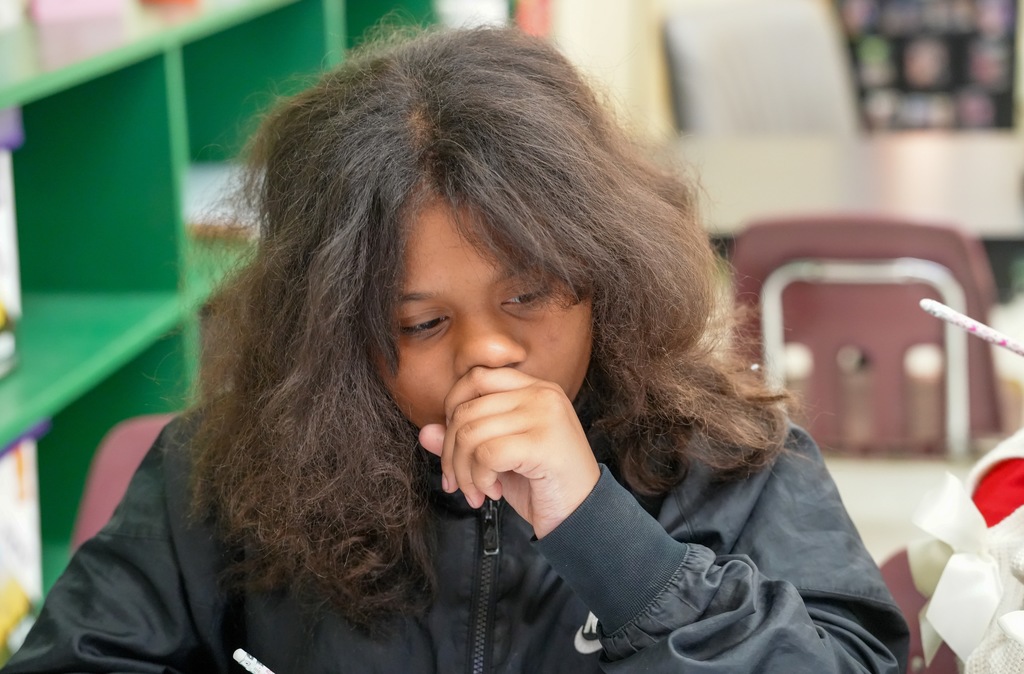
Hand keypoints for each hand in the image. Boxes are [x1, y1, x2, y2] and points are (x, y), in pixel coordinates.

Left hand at [418, 367, 599, 537]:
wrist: (584, 516)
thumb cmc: (543, 485)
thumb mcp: (499, 459)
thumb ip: (464, 441)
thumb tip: (425, 432)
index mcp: (534, 387)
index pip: (476, 377)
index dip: (452, 409)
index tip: (454, 446)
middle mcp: (541, 393)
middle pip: (466, 409)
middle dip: (450, 454)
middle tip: (458, 483)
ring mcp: (545, 415)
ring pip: (471, 433)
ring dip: (464, 472)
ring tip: (478, 492)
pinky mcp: (542, 442)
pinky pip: (486, 454)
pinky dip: (480, 480)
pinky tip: (494, 493)